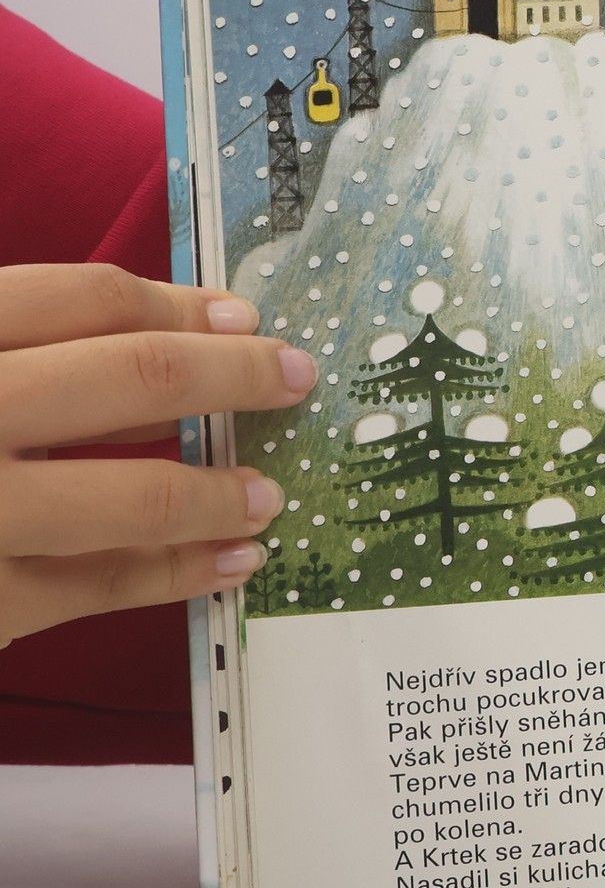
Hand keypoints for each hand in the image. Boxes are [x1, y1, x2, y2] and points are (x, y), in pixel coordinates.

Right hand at [0, 264, 316, 647]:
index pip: (78, 298)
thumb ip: (12, 347)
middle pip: (129, 378)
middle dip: (232, 376)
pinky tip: (232, 559)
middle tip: (294, 377)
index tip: (240, 317)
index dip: (177, 303)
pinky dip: (177, 573)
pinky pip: (96, 588)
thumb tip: (154, 335)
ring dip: (218, 488)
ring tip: (268, 490)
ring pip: (128, 496)